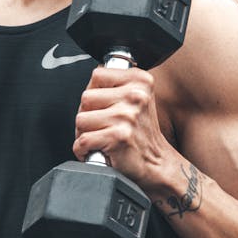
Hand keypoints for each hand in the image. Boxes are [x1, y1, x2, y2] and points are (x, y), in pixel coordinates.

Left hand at [72, 66, 171, 189]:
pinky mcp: (118, 137)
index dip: (95, 92)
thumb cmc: (140, 132)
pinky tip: (98, 150)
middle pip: (86, 98)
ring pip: (80, 120)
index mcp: (141, 81)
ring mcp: (127, 116)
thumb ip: (115, 84)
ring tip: (101, 137)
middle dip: (87, 114)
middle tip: (102, 125)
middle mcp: (136, 96)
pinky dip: (84, 150)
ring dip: (85, 133)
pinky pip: (82, 141)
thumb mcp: (136, 98)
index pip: (98, 75)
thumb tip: (91, 80)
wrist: (156, 163)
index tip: (104, 106)